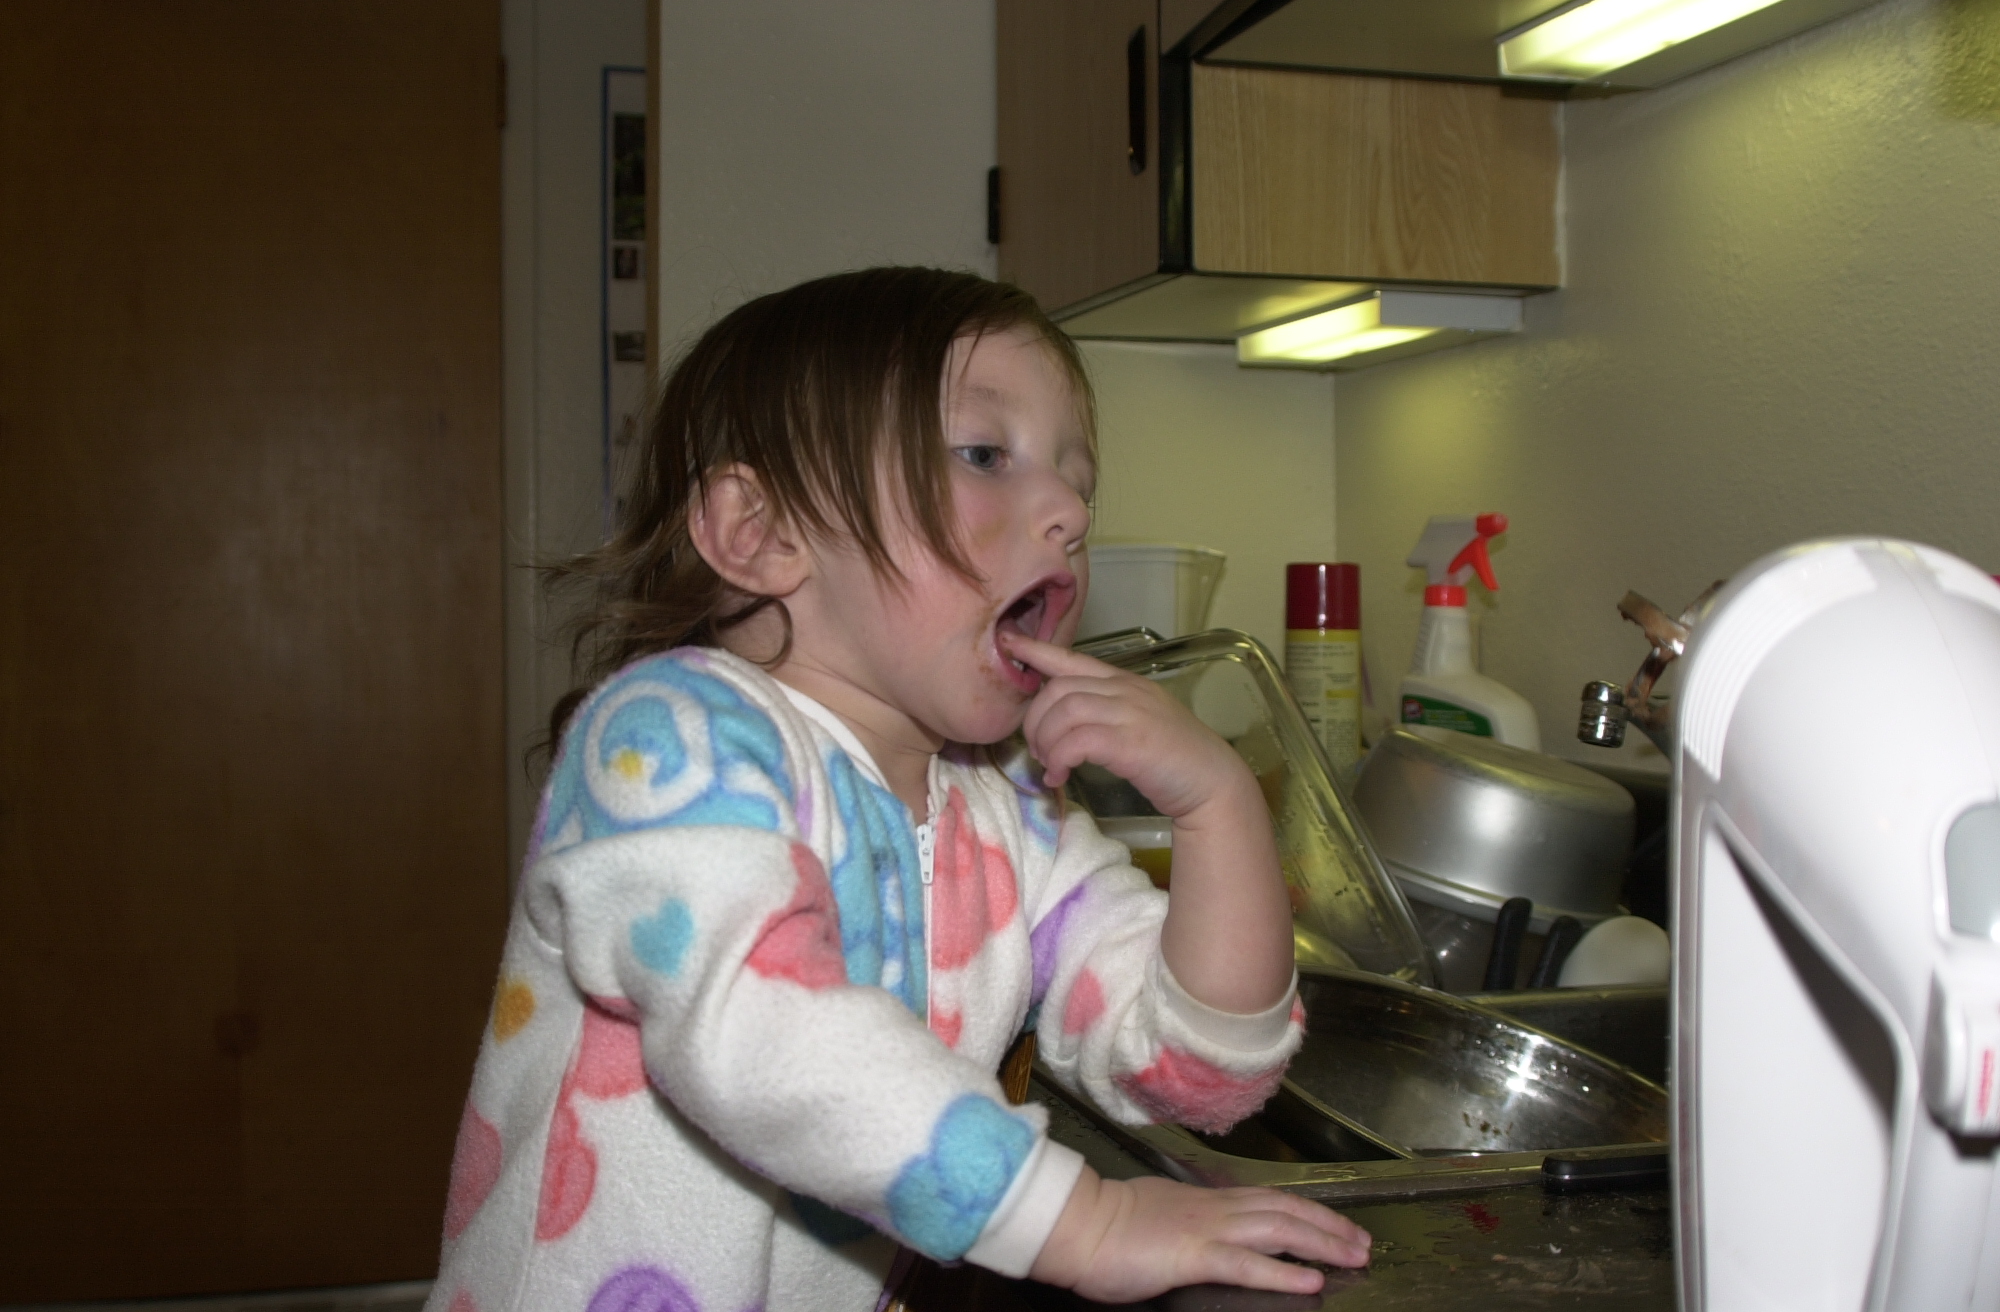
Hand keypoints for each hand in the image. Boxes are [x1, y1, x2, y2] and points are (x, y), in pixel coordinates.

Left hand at [1001, 631, 1251, 821]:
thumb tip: (1063, 725)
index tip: (1009, 643)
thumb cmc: (1174, 757)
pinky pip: (1075, 741)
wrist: (1212, 782)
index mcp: (1124, 681)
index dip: (1037, 650)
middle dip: (1035, 720)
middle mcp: (1124, 690)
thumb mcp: (1139, 721)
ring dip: (1045, 742)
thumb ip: (1106, 713)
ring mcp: (1128, 713)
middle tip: (1039, 750)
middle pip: (1057, 689)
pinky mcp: (1129, 742)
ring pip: (1062, 712)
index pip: (1073, 658)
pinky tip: (1059, 776)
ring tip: (1050, 766)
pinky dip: (1058, 759)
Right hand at [1029, 1171, 1370, 1302]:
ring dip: (1322, 1242)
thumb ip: (1188, 1225)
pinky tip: (1311, 1281)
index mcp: (1207, 1202)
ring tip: (1355, 1256)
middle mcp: (1215, 1209)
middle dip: (1330, 1226)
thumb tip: (1204, 1236)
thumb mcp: (1159, 1218)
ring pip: (1279, 1229)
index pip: (1270, 1200)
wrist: (1076, 1224)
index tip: (1337, 1225)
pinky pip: (1248, 1264)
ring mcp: (1208, 1229)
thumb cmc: (1108, 1228)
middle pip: (1287, 1210)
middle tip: (1365, 1242)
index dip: (1309, 1212)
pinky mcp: (1194, 1255)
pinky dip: (1283, 1272)